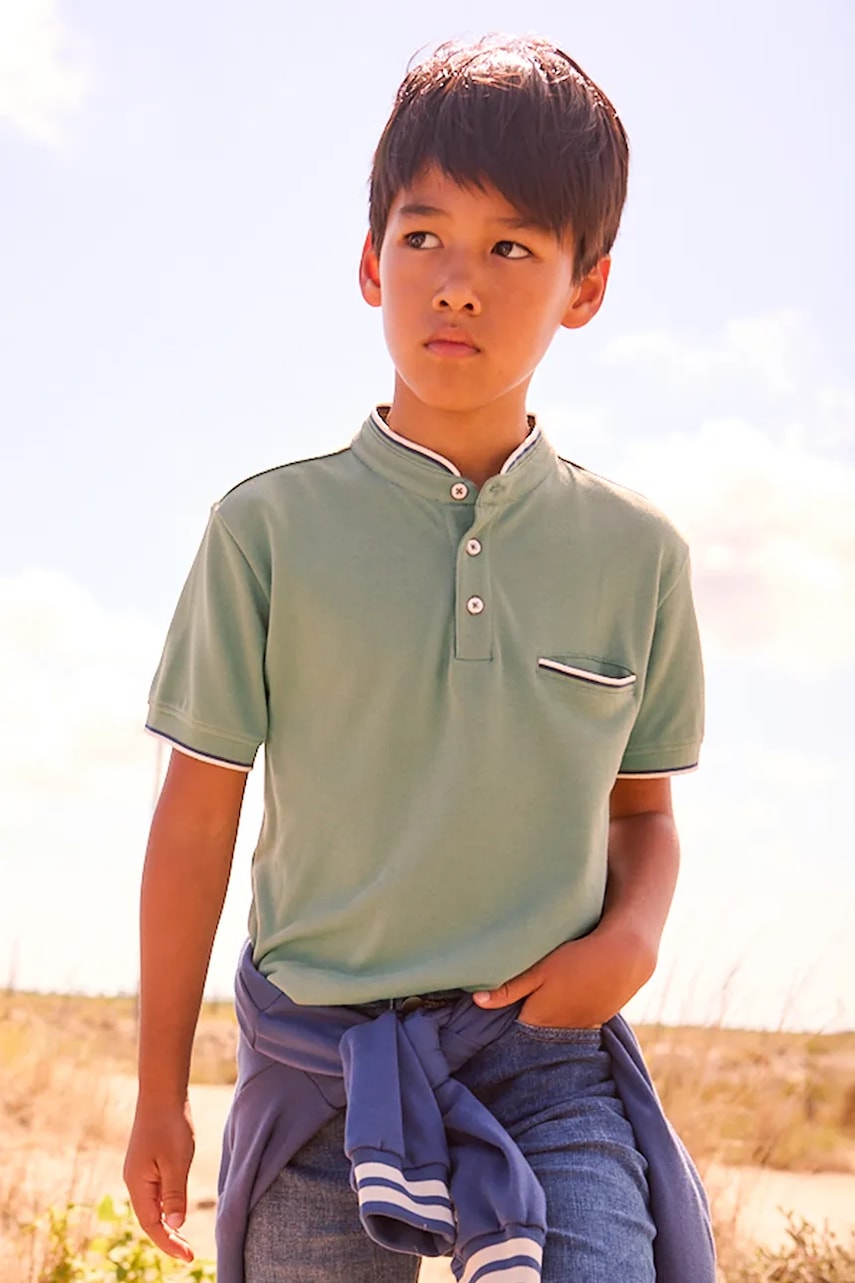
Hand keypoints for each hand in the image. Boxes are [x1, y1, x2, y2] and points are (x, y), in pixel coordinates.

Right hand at [123, 1098, 195, 1260]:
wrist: (161, 1092)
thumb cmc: (169, 1125)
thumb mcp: (176, 1161)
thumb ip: (174, 1194)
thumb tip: (174, 1224)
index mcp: (138, 1184)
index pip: (151, 1225)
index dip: (169, 1243)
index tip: (188, 1256)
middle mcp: (134, 1181)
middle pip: (149, 1219)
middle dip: (167, 1237)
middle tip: (188, 1252)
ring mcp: (139, 1171)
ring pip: (152, 1205)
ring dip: (167, 1222)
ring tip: (183, 1237)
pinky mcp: (147, 1161)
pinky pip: (155, 1191)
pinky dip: (166, 1204)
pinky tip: (178, 1207)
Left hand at [473, 922, 655, 1027]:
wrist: (625, 957)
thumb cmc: (577, 960)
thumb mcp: (539, 971)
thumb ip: (509, 989)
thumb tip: (477, 1001)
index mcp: (541, 1019)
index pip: (514, 1026)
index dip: (506, 1014)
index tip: (500, 1002)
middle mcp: (560, 1029)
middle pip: (536, 1026)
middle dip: (528, 1013)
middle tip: (525, 992)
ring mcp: (582, 1026)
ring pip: (558, 1023)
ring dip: (552, 1012)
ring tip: (551, 992)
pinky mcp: (598, 1017)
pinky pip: (577, 1019)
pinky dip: (571, 1009)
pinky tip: (571, 992)